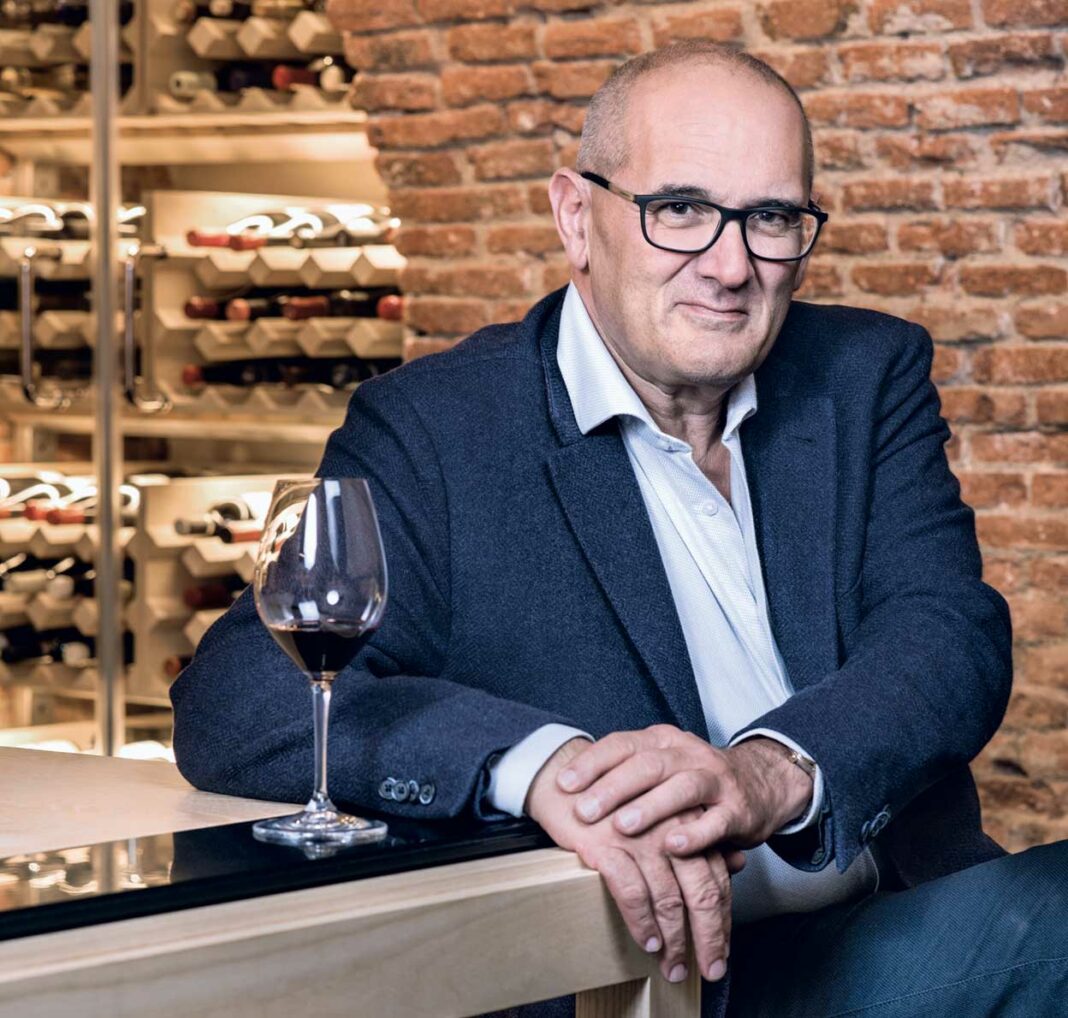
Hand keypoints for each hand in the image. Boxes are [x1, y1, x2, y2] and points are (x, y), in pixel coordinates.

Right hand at [526, 738, 742, 983]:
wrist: (566, 778)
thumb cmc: (617, 798)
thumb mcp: (664, 811)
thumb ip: (700, 836)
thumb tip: (736, 862)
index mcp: (688, 820)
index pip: (716, 877)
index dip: (721, 918)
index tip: (721, 950)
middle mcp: (670, 829)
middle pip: (701, 891)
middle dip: (707, 937)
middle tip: (709, 969)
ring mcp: (640, 837)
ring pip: (668, 898)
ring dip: (674, 939)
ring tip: (673, 966)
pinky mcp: (608, 845)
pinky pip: (632, 893)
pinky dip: (642, 922)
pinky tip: (647, 941)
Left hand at [557, 726, 813, 856]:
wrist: (759, 781)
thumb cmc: (693, 778)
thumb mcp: (658, 765)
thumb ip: (620, 772)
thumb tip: (563, 788)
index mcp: (662, 740)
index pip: (622, 744)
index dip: (592, 763)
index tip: (564, 785)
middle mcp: (687, 753)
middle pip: (647, 764)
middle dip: (612, 788)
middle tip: (585, 811)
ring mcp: (715, 779)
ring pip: (681, 788)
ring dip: (650, 808)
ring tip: (623, 827)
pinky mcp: (737, 809)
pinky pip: (716, 821)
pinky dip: (694, 834)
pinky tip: (672, 846)